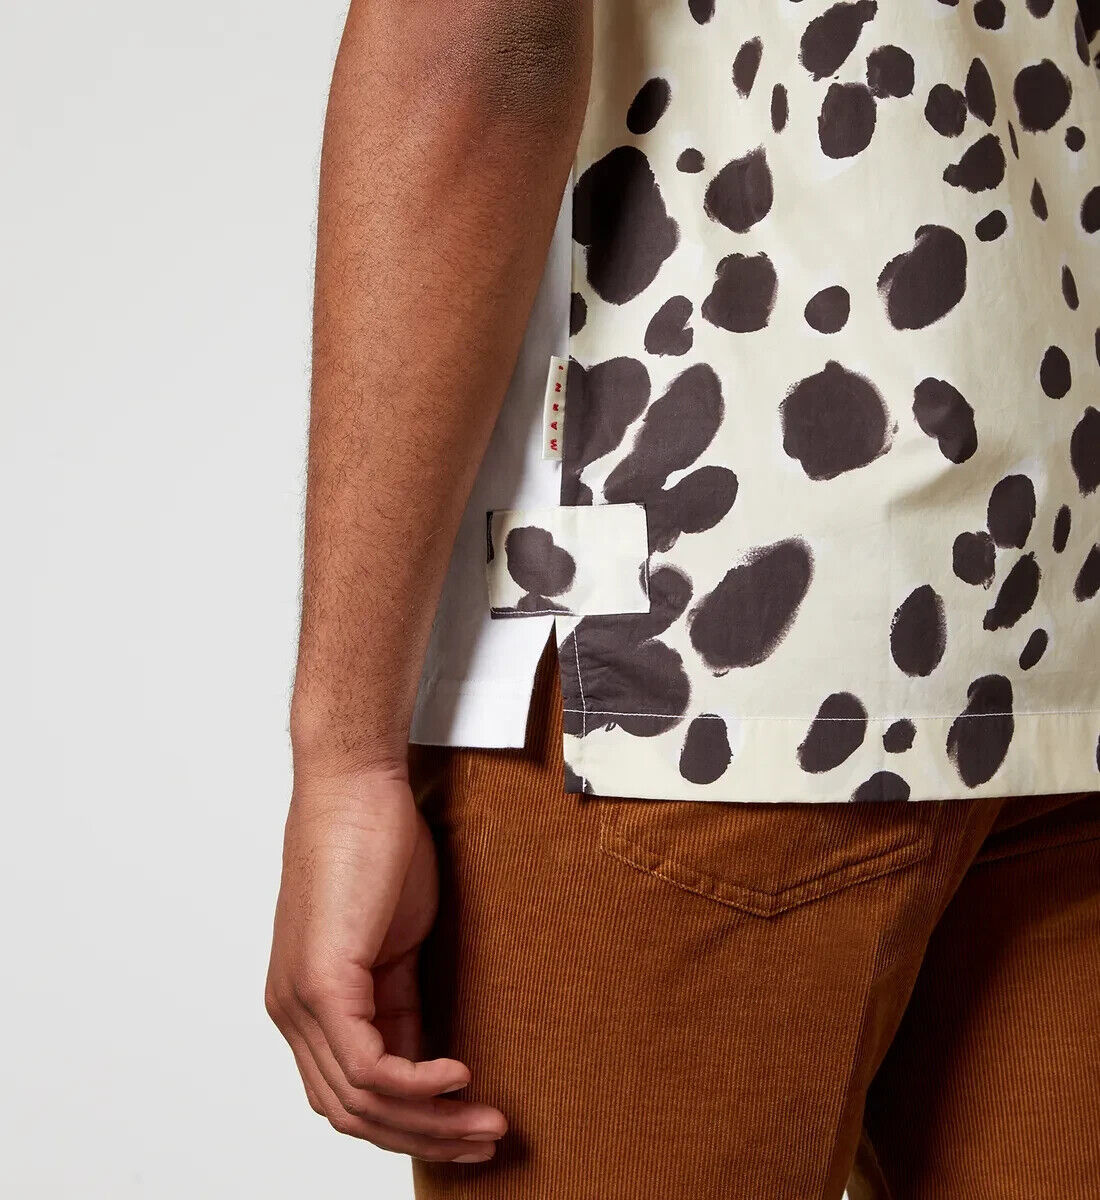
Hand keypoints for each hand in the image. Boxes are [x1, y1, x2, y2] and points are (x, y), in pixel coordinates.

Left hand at [265, 767, 505, 1161]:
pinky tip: (458, 1076)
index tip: (467, 1125)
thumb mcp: (394, 941)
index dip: (410, 1123)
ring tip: (484, 1121)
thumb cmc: (374, 846)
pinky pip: (369, 1067)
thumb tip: (425, 1059)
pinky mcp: (322, 982)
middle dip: (426, 1138)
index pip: (351, 1094)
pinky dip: (418, 1085)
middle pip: (354, 1114)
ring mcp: (301, 1001)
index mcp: (308, 1004)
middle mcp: (293, 1012)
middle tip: (485, 1139)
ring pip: (361, 1102)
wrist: (355, 785)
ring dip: (430, 1123)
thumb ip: (399, 1001)